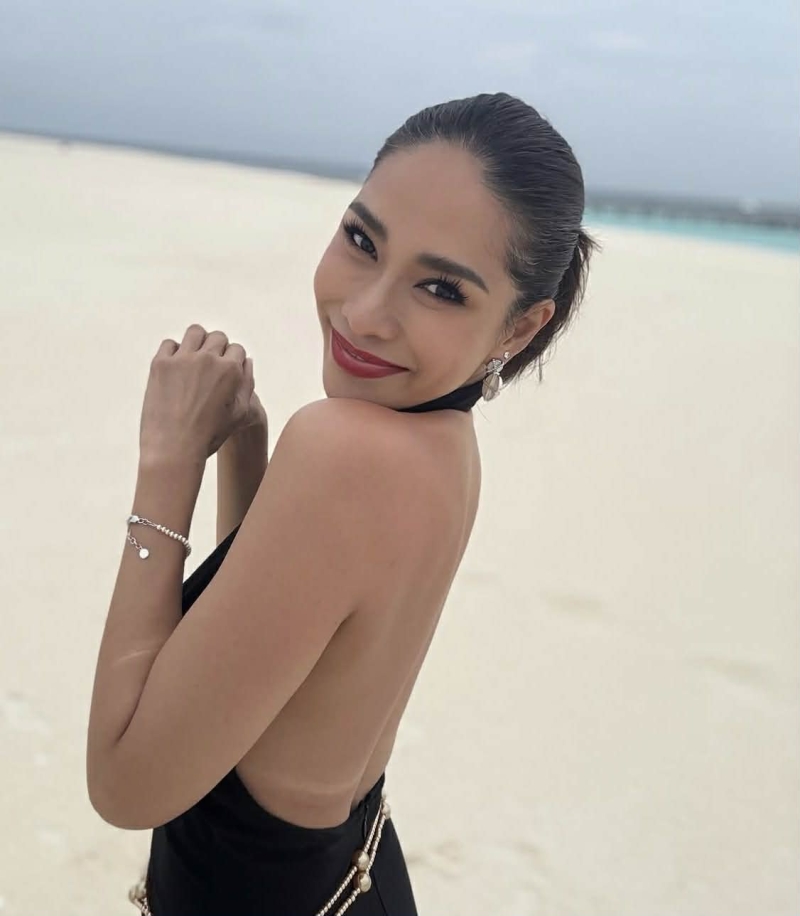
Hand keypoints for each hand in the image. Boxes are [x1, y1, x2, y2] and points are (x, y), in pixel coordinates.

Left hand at [139, 324, 257, 462]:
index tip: (225, 372)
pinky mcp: (161, 364)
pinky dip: (174, 352)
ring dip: (197, 342)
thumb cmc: (209, 435)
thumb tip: (247, 361)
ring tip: (193, 358)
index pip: (237, 350)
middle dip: (217, 349)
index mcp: (230, 370)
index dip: (233, 361)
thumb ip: (247, 384)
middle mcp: (208, 359)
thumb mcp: (239, 414)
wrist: (174, 448)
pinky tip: (175, 368)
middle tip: (209, 366)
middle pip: (218, 337)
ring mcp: (183, 359)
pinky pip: (170, 344)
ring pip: (195, 332)